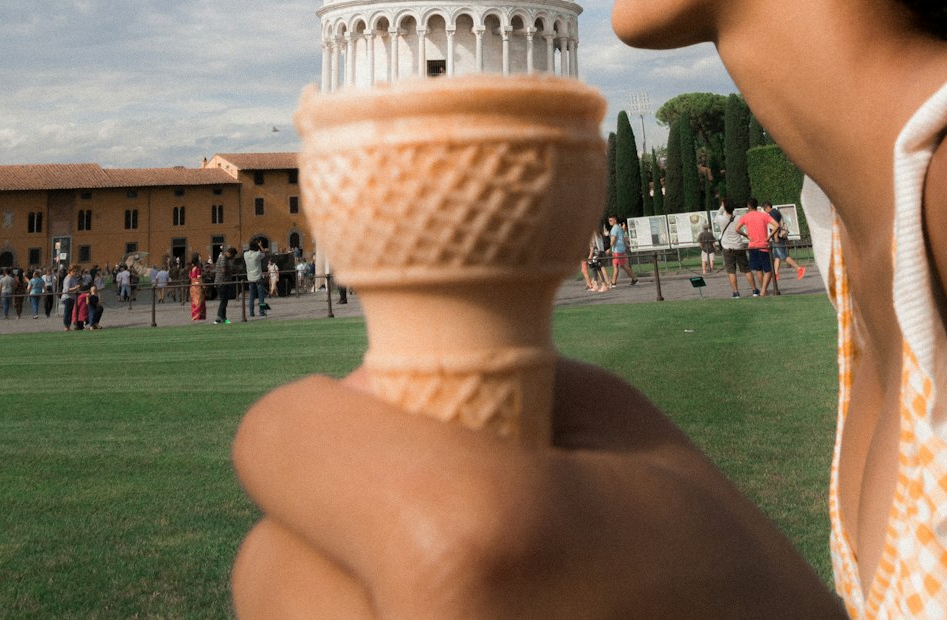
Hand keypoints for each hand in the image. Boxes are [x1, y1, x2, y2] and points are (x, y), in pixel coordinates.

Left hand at [232, 359, 841, 618]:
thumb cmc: (718, 586)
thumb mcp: (618, 435)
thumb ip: (481, 386)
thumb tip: (368, 388)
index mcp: (461, 541)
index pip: (276, 440)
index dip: (327, 425)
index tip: (379, 435)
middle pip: (265, 559)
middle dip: (331, 531)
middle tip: (428, 539)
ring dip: (336, 608)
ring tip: (450, 606)